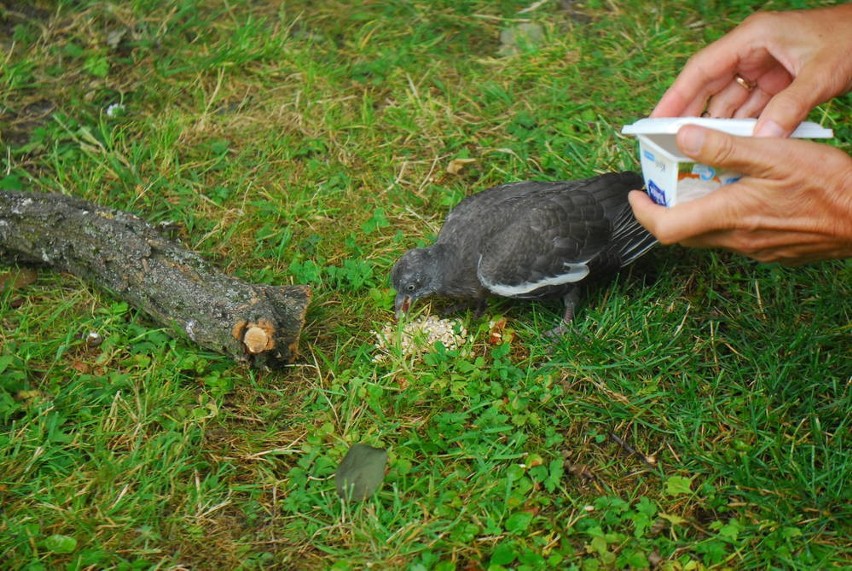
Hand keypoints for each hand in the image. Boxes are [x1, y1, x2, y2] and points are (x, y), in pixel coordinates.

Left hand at [628, 125, 851, 263]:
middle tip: (667, 184)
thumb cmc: (828, 185)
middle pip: (683, 233)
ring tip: (707, 181)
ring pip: (710, 234)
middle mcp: (737, 239)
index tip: (636, 196)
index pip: (666, 227)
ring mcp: (755, 249)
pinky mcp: (773, 251)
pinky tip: (745, 194)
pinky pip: (737, 237)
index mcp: (729, 215)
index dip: (643, 213)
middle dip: (667, 210)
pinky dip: (727, 217)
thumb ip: (724, 147)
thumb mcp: (774, 153)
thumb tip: (684, 137)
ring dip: (699, 212)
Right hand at [652, 5, 851, 136]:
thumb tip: (762, 141)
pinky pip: (753, 107)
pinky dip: (746, 127)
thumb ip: (790, 107)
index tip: (656, 120)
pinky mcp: (777, 80)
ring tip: (703, 153)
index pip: (701, 69)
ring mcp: (764, 66)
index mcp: (752, 38)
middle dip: (691, 115)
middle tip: (669, 144)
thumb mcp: (821, 74)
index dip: (675, 96)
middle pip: (709, 87)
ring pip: (730, 101)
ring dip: (721, 126)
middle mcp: (752, 51)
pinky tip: (737, 147)